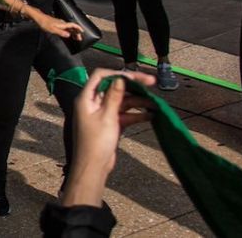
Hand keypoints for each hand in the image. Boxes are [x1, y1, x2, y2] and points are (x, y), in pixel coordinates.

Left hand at [30, 9, 83, 39]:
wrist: (38, 18)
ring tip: (75, 37)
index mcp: (62, 24)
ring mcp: (59, 23)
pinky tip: (67, 34)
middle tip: (79, 38)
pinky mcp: (57, 24)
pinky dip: (68, 31)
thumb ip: (61, 32)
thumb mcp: (52, 29)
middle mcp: (62, 23)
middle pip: (72, 27)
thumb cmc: (44, 23)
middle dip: (77, 32)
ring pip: (69, 28)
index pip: (73, 25)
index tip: (82, 32)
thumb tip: (68, 35)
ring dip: (73, 32)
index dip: (78, 28)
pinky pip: (65, 28)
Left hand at [63, 69, 154, 206]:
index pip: (101, 76)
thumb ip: (114, 97)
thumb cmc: (96, 142)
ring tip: (155, 103)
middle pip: (114, 88)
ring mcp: (102, 114)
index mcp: (86, 98)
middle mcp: (93, 103)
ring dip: (138, 102)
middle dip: (133, 86)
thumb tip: (120, 78)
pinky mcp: (110, 124)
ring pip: (121, 102)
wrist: (93, 167)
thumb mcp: (107, 117)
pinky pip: (124, 115)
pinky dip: (136, 115)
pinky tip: (151, 115)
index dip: (118, 73)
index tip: (136, 75)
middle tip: (152, 83)